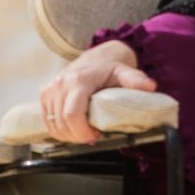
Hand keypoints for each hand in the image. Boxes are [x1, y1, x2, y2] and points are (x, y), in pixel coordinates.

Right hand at [38, 41, 155, 143]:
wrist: (95, 57)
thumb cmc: (109, 68)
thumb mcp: (124, 72)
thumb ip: (135, 80)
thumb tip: (150, 86)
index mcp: (78, 80)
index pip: (72, 114)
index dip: (82, 132)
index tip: (95, 135)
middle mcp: (60, 84)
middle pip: (62, 123)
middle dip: (77, 136)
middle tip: (92, 137)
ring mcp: (50, 89)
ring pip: (52, 124)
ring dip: (67, 135)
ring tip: (83, 133)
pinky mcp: (44, 94)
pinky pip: (46, 120)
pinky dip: (57, 130)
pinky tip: (71, 129)